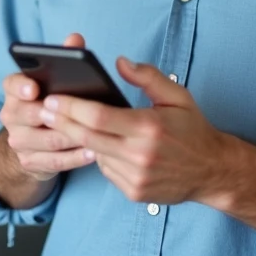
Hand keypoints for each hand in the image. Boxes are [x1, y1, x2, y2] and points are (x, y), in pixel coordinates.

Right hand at [0, 33, 95, 181]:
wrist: (32, 142)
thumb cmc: (48, 100)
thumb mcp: (52, 79)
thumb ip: (63, 57)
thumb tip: (76, 39)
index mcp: (13, 90)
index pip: (11, 84)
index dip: (21, 87)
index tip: (34, 89)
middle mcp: (10, 115)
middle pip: (28, 115)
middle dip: (54, 115)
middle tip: (76, 114)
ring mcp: (18, 140)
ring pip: (46, 140)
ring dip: (71, 138)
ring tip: (95, 134)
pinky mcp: (29, 161)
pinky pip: (53, 162)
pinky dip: (74, 158)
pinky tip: (93, 153)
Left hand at [39, 57, 232, 205]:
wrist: (212, 171)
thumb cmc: (192, 129)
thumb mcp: (177, 96)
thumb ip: (147, 76)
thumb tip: (119, 62)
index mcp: (149, 128)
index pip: (99, 116)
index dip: (71, 107)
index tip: (53, 98)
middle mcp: (140, 155)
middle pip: (87, 137)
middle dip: (61, 122)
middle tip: (43, 109)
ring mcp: (135, 177)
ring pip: (94, 154)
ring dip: (78, 139)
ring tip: (64, 123)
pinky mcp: (133, 192)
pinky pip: (105, 170)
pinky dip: (99, 156)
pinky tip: (99, 144)